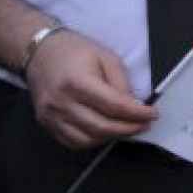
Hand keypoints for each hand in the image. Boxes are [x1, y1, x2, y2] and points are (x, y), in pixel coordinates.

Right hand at [25, 29, 156, 149]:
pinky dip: (93, 141)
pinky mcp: (45, 123)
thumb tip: (134, 107)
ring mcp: (51, 116)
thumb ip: (121, 83)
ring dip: (112, 137)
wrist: (40, 52)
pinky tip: (106, 131)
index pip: (113, 106)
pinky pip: (72, 142)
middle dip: (128, 129)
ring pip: (87, 140)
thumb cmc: (75, 51)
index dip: (136, 114)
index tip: (153, 114)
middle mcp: (61, 102)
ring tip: (127, 128)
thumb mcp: (106, 57)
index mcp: (77, 82)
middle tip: (145, 125)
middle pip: (100, 127)